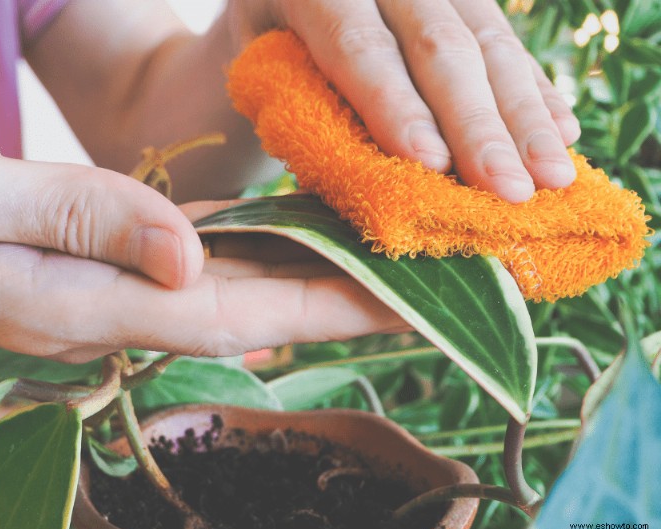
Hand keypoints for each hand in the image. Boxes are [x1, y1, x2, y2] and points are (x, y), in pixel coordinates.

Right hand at [0, 93, 405, 361]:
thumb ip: (71, 220)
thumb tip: (183, 254)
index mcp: (73, 297)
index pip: (227, 312)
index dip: (320, 308)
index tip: (402, 301)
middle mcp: (93, 306)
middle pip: (242, 311)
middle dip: (333, 303)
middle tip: (417, 287)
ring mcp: (87, 287)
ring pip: (218, 291)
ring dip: (295, 282)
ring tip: (370, 265)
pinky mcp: (79, 258)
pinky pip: (182, 264)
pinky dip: (242, 257)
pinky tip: (277, 245)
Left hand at [228, 0, 580, 201]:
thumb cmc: (272, 48)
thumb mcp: (265, 69)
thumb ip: (306, 106)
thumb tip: (376, 175)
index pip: (358, 48)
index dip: (398, 107)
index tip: (434, 165)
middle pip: (438, 46)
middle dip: (478, 125)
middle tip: (510, 191)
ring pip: (487, 42)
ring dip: (525, 115)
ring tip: (553, 177)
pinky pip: (507, 38)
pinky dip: (535, 90)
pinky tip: (562, 132)